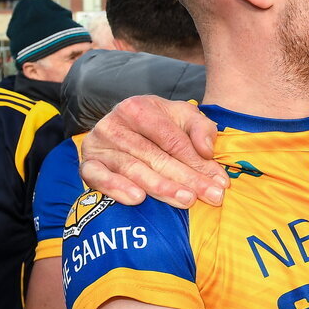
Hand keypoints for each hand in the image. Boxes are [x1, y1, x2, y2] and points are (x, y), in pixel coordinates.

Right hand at [80, 95, 227, 208]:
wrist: (126, 128)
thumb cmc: (161, 124)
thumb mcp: (185, 118)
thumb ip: (202, 129)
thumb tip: (207, 150)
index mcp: (138, 108)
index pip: (172, 139)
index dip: (198, 161)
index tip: (220, 182)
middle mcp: (114, 124)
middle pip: (156, 156)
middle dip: (187, 178)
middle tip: (212, 197)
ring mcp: (98, 144)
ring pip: (133, 169)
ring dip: (161, 187)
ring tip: (186, 200)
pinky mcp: (87, 164)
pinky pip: (98, 178)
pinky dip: (116, 188)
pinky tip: (137, 199)